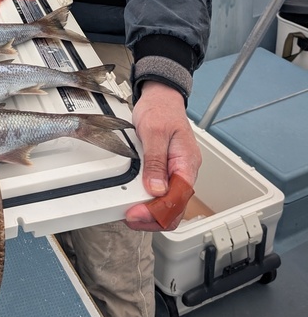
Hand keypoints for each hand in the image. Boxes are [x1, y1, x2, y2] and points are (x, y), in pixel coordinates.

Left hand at [124, 81, 201, 231]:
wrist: (161, 98)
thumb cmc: (161, 110)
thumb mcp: (155, 132)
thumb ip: (155, 161)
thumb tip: (156, 189)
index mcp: (187, 164)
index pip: (177, 200)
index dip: (156, 211)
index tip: (136, 213)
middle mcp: (184, 172)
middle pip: (174, 208)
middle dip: (153, 218)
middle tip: (130, 217)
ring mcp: (175, 173)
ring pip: (168, 204)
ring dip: (150, 213)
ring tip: (130, 212)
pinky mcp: (166, 172)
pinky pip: (161, 194)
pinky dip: (148, 202)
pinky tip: (135, 202)